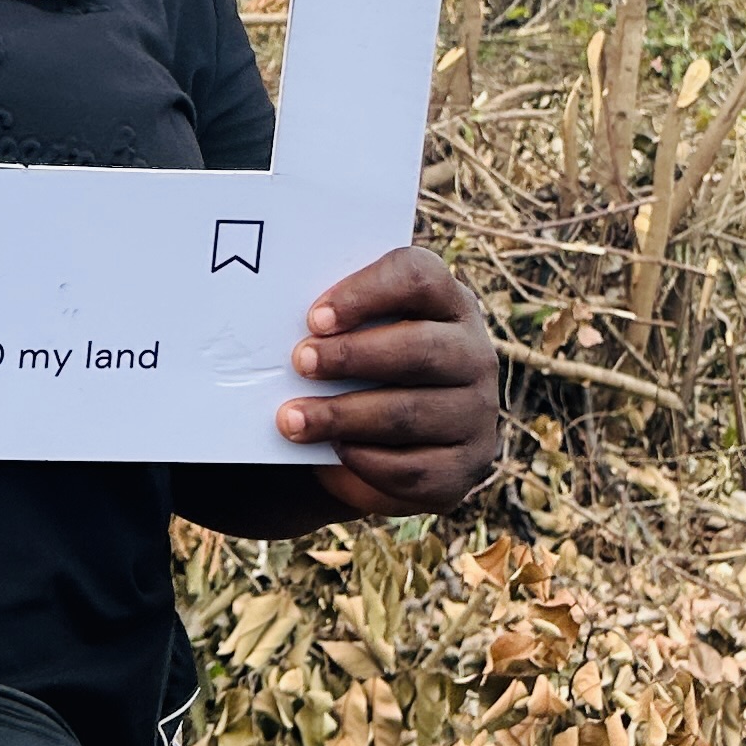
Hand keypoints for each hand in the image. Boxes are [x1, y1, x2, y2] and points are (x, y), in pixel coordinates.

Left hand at [275, 244, 501, 517]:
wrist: (391, 436)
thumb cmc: (360, 368)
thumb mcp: (355, 335)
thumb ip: (332, 323)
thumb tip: (268, 323)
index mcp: (447, 302)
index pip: (419, 277)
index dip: (366, 293)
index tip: (314, 318)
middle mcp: (475, 352)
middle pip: (419, 348)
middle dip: (352, 357)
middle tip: (300, 364)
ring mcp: (477, 411)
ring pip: (409, 413)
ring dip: (343, 416)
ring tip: (292, 420)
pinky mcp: (467, 464)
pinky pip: (414, 468)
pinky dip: (367, 463)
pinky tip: (335, 453)